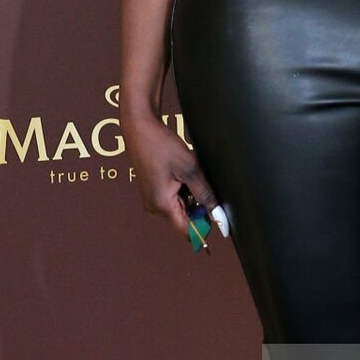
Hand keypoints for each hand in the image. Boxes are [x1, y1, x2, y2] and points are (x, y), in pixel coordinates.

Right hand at [122, 111, 228, 241]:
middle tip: (199, 181)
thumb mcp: (190, 169)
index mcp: (162, 205)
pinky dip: (184, 188)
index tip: (219, 220)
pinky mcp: (154, 191)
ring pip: (182, 207)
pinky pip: (174, 197)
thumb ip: (205, 194)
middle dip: (199, 206)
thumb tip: (217, 213)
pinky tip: (182, 172)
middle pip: (185, 219)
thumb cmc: (161, 146)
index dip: (205, 229)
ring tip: (187, 173)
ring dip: (191, 194)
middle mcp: (155, 207)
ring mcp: (153, 199)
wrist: (140, 128)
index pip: (187, 231)